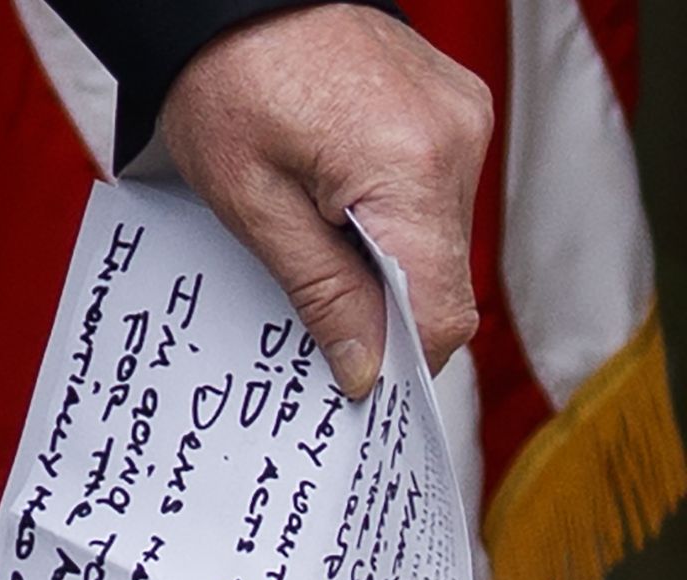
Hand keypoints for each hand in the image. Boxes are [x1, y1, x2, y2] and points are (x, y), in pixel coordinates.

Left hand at [160, 5, 492, 397]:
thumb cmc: (226, 83)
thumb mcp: (253, 206)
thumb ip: (320, 291)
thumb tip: (363, 368)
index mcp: (410, 168)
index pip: (441, 308)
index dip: (401, 360)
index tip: (357, 387)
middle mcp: (456, 140)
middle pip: (443, 277)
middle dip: (383, 314)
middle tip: (315, 329)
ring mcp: (462, 118)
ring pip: (438, 239)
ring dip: (384, 265)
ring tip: (311, 251)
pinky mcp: (451, 108)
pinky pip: (433, 194)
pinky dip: (390, 220)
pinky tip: (333, 211)